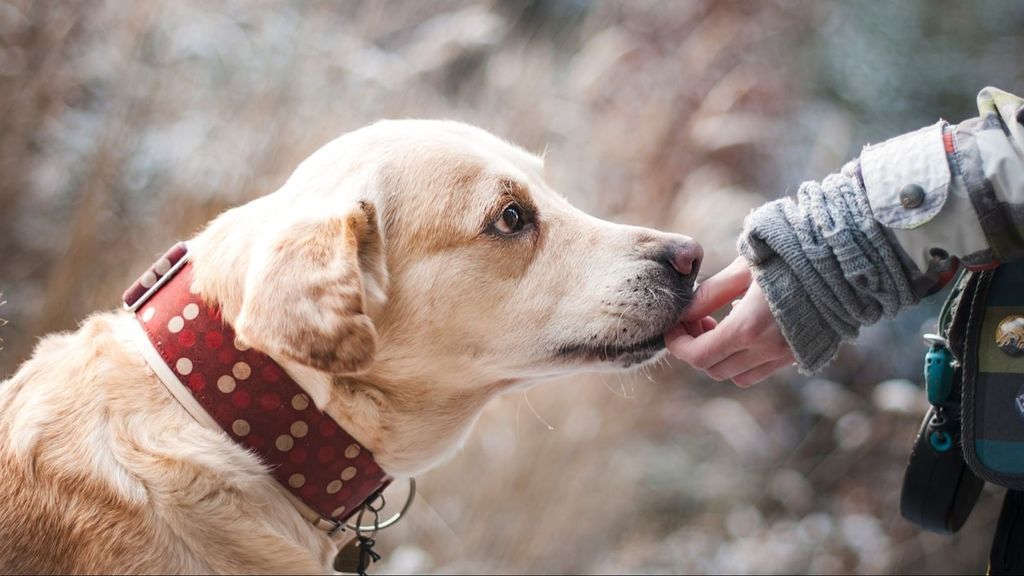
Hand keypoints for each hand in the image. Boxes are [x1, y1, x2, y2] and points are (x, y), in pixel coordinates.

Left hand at [665, 257, 794, 386]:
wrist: (844, 261)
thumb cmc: (790, 255)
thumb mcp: (743, 268)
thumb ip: (710, 293)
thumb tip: (684, 312)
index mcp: (749, 328)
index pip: (698, 355)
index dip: (678, 344)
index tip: (673, 326)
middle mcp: (767, 350)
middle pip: (713, 369)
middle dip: (696, 348)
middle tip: (697, 320)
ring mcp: (786, 356)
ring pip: (737, 375)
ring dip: (720, 357)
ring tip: (719, 324)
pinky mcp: (800, 354)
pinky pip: (761, 370)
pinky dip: (744, 359)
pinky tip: (746, 327)